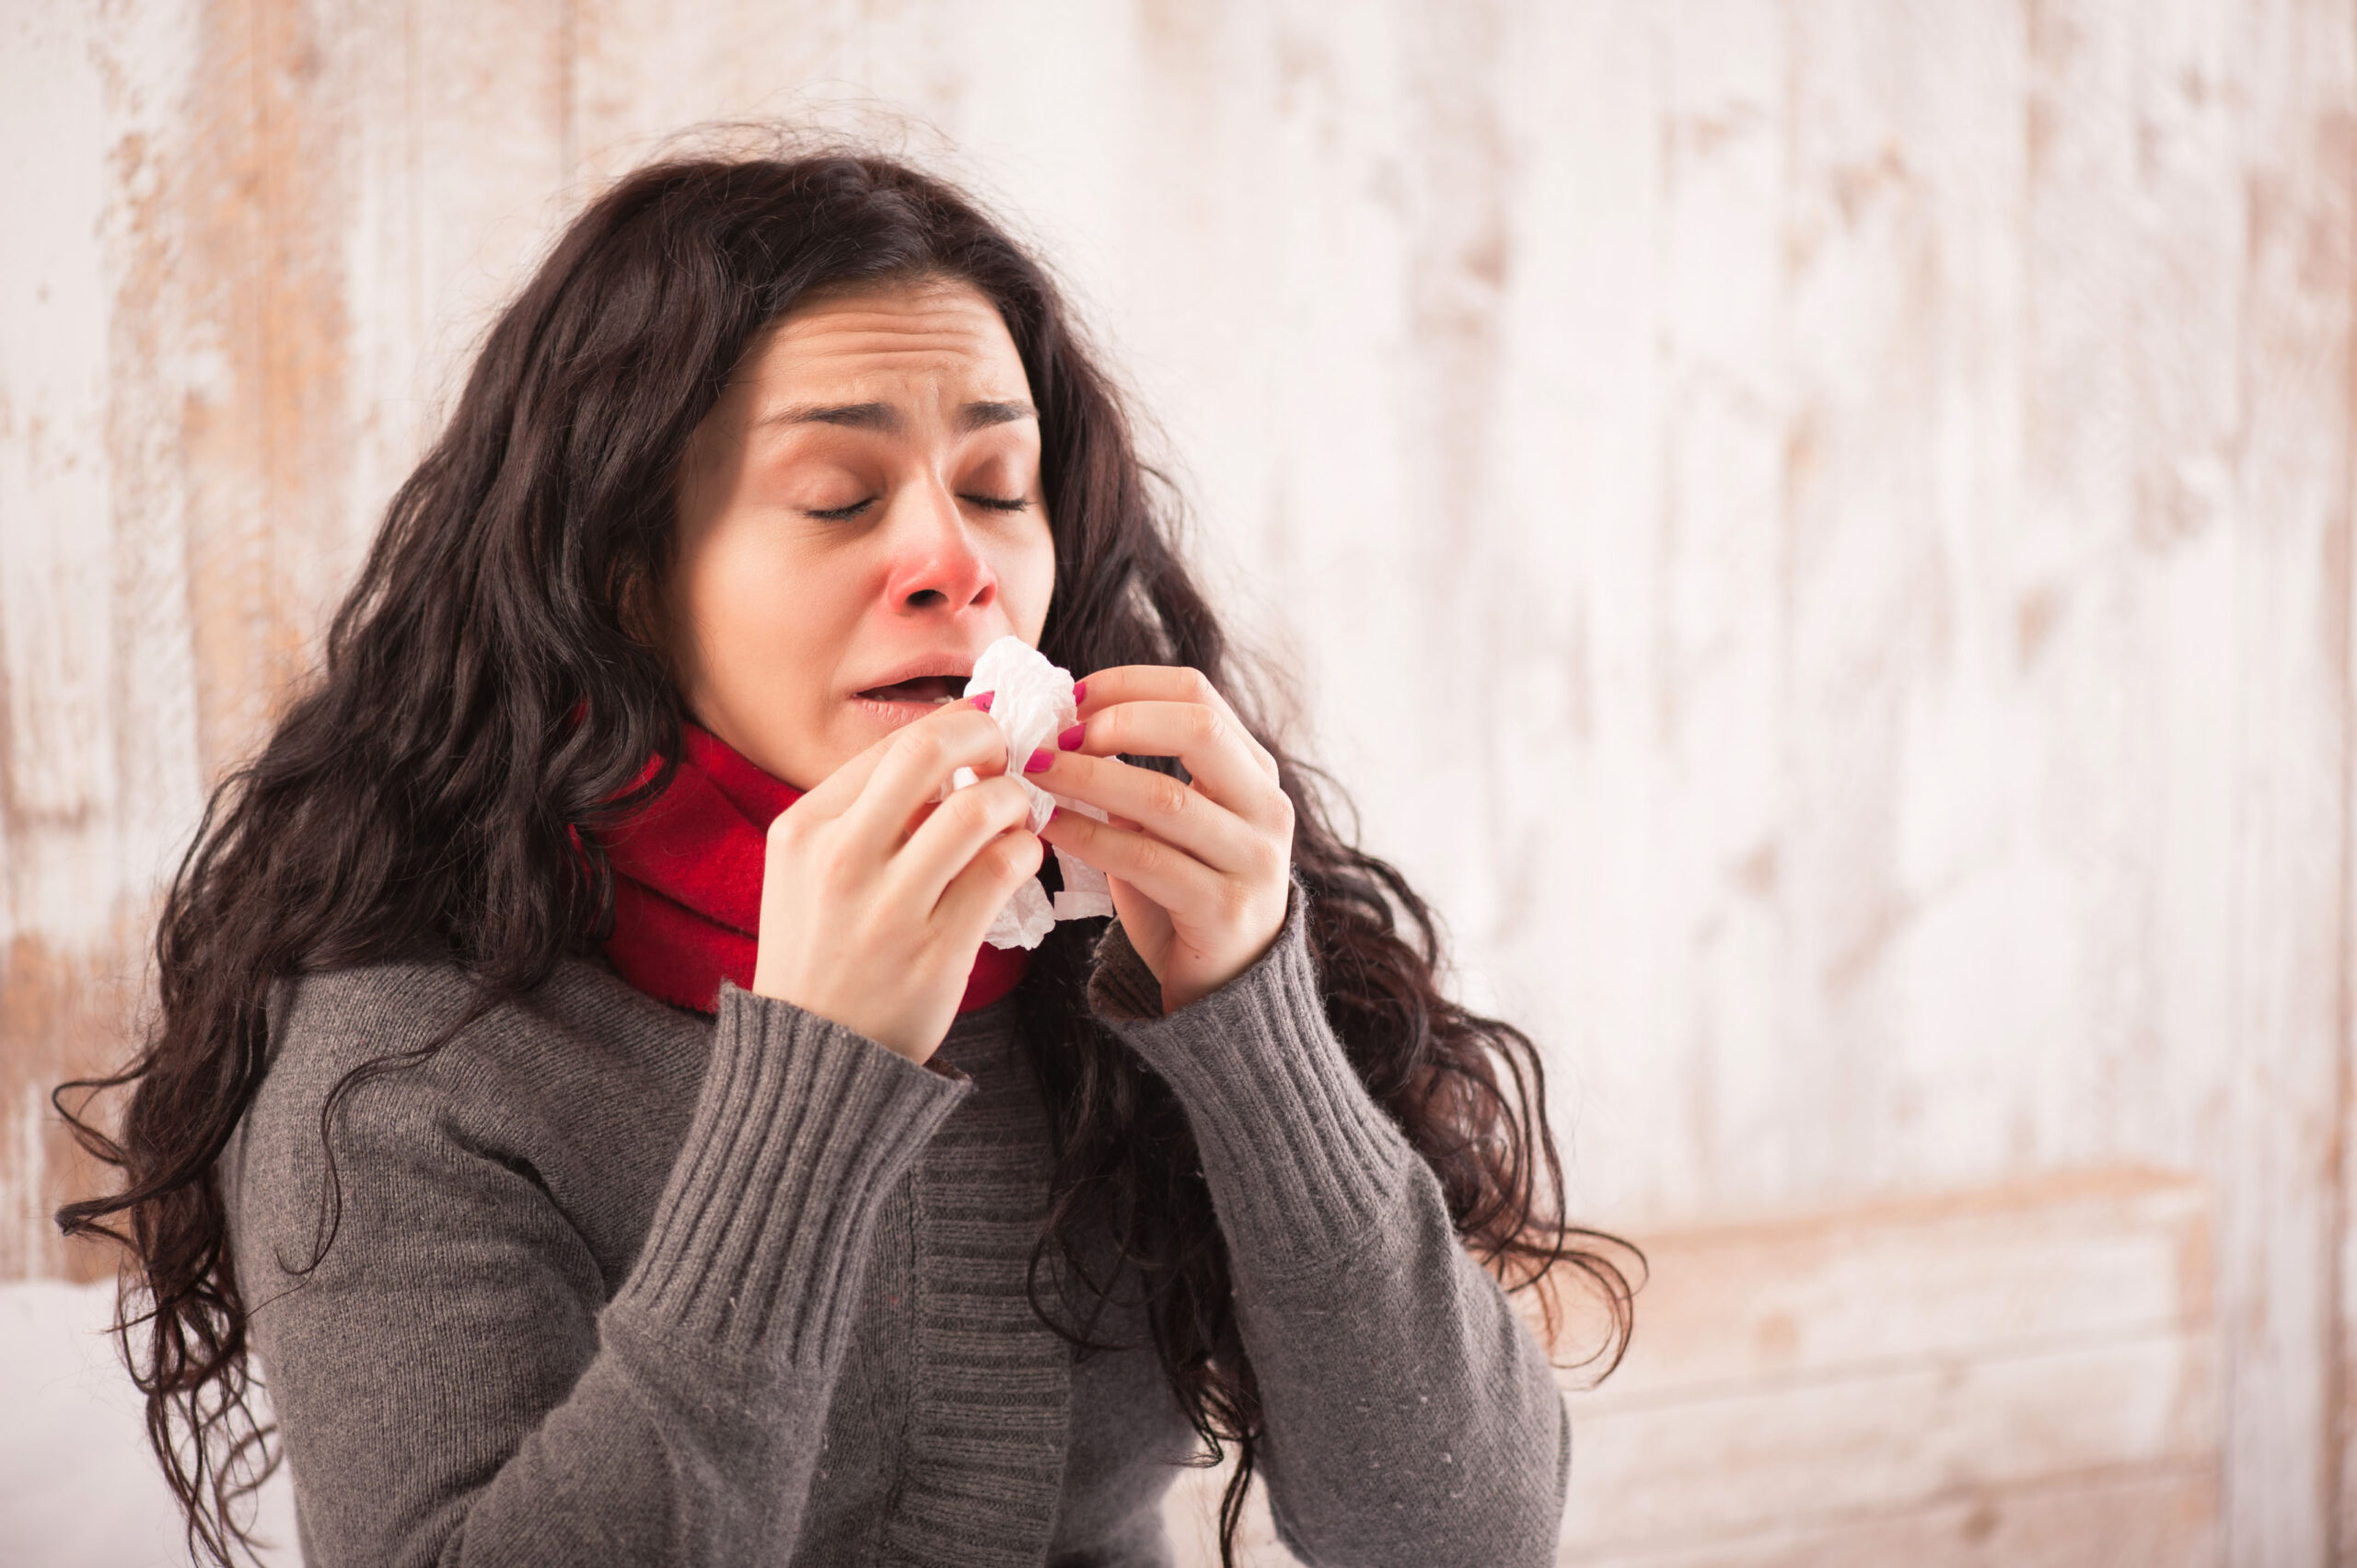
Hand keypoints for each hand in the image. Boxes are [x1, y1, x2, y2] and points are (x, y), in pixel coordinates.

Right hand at [750, 699, 1043, 1063]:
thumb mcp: (807, 871)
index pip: (894, 743)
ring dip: (1015, 800)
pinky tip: (1019, 859)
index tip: (982, 733)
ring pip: (979, 808)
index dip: (954, 724)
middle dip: (987, 735)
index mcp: (804, 829)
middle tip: (1008, 754)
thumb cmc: (821, 954)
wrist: (814, 1056)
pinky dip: (1026, 851)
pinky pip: (1003, 869)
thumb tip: (950, 749)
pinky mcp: (935, 951)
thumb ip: (864, 813)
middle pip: (930, 749)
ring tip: (1017, 815)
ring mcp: (888, 907)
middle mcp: (840, 858)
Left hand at [1033, 666, 1293, 1013]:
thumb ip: (1131, 774)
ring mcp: (1253, 859)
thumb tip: (1053, 723)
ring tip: (1033, 772)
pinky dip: (1089, 837)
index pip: (1196, 693)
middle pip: (1198, 729)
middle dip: (1117, 722)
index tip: (1067, 698)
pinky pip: (1146, 860)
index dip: (1126, 684)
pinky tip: (1048, 827)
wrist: (1222, 986)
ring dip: (1087, 778)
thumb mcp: (1164, 823)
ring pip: (1165, 798)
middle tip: (1055, 734)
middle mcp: (1266, 807)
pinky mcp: (1225, 910)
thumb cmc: (1181, 891)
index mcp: (1253, 770)